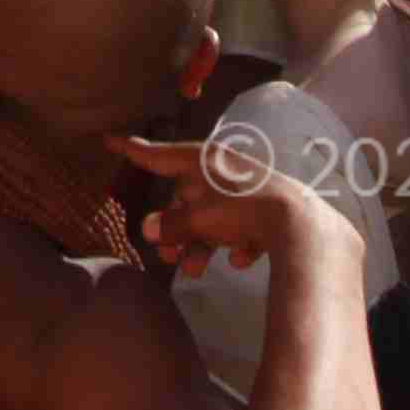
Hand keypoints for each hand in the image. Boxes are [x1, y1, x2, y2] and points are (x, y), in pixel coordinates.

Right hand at [121, 133, 326, 276]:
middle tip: (166, 256)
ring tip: (196, 270)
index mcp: (202, 160)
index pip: (157, 154)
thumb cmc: (241, 210)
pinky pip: (241, 226)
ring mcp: (246, 187)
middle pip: (186, 197)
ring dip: (201, 244)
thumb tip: (148, 229)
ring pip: (212, 216)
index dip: (132, 149)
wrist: (300, 223)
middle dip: (175, 230)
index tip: (109, 139)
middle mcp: (222, 168)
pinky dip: (236, 243)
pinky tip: (241, 259)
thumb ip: (171, 225)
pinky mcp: (267, 208)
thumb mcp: (198, 219)